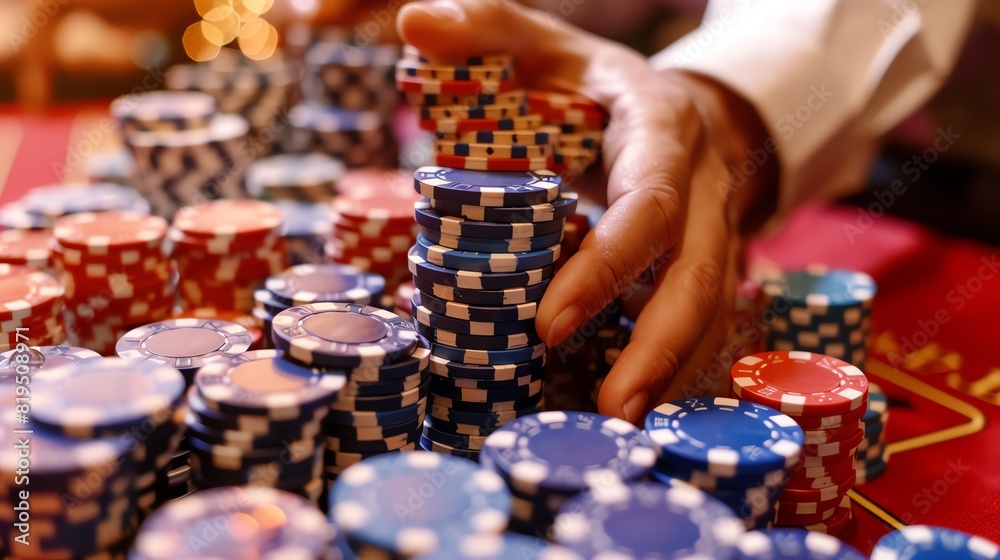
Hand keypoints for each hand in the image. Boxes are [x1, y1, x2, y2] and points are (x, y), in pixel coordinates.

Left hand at [398, 0, 776, 423]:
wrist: (678, 104)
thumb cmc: (591, 81)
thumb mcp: (542, 41)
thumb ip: (484, 27)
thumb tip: (414, 21)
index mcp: (661, 130)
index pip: (647, 203)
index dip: (608, 265)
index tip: (548, 323)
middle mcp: (702, 187)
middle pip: (698, 274)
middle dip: (657, 344)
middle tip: (608, 409)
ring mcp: (716, 232)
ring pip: (712, 309)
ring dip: (672, 372)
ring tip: (623, 431)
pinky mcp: (708, 267)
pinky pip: (703, 324)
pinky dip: (674, 370)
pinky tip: (634, 412)